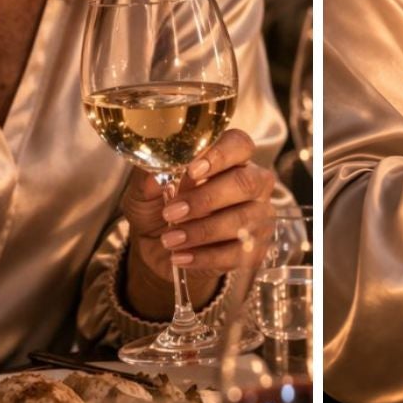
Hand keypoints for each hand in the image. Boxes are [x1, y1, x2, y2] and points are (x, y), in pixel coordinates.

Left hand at [123, 129, 275, 315]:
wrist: (160, 251)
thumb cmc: (158, 210)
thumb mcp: (144, 193)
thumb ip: (148, 180)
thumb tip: (153, 175)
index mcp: (229, 159)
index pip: (239, 144)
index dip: (220, 155)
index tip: (192, 171)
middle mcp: (252, 184)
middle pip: (247, 182)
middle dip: (208, 198)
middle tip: (172, 212)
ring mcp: (258, 217)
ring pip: (244, 220)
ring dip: (203, 231)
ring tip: (170, 240)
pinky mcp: (255, 249)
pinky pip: (239, 253)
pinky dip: (206, 257)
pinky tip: (181, 257)